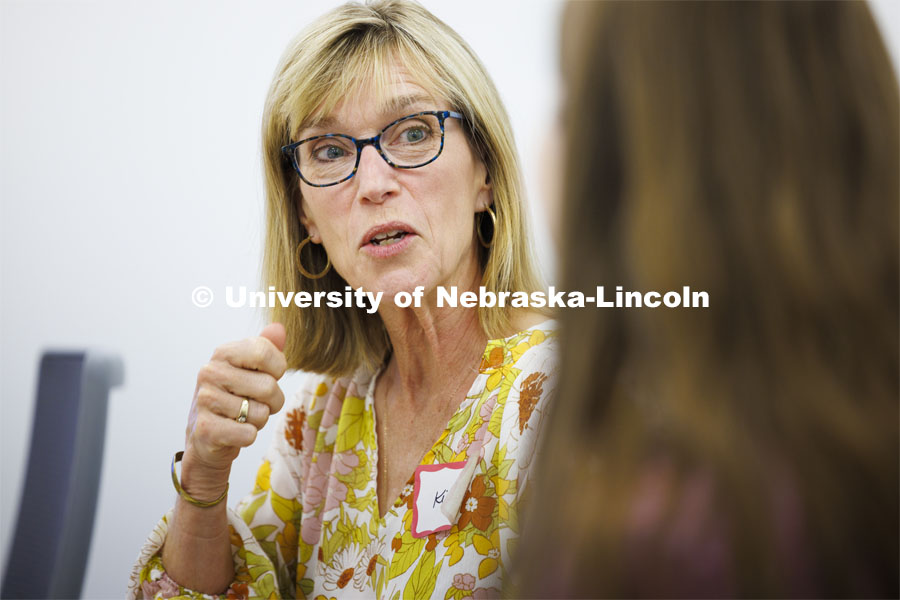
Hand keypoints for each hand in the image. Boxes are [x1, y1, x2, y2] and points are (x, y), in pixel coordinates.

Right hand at [180, 323, 287, 498]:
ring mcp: (205, 400)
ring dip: (259, 420)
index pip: (265, 351)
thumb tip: (279, 328)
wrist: (208, 436)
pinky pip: (248, 434)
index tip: (268, 376)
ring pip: (261, 413)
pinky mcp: (206, 429)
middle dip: (273, 401)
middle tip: (255, 403)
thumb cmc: (236, 397)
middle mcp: (210, 372)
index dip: (277, 369)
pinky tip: (234, 431)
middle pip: (269, 386)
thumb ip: (267, 348)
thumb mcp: (251, 369)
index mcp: (223, 353)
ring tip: (241, 416)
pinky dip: (248, 436)